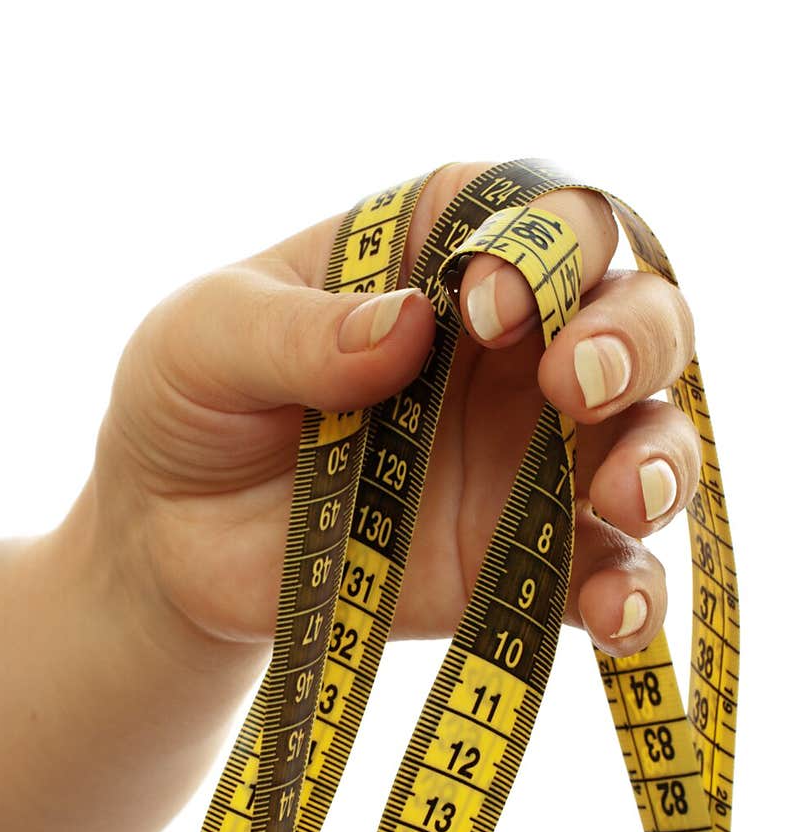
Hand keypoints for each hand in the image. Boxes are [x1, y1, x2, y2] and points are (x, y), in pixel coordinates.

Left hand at [96, 162, 698, 655]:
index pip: (536, 215)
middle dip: (634, 338)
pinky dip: (633, 593)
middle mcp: (507, 351)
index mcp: (435, 259)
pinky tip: (616, 616)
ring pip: (649, 436)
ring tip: (624, 493)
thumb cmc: (188, 409)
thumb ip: (293, 331)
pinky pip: (609, 572)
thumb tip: (405, 327)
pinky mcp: (523, 561)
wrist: (171, 548)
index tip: (485, 306)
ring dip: (659, 458)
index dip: (545, 243)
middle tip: (577, 384)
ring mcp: (527, 458)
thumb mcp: (201, 343)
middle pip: (631, 313)